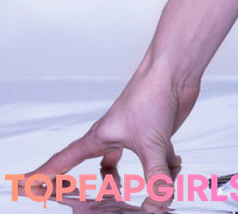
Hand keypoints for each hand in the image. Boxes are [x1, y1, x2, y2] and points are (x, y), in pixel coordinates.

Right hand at [28, 64, 198, 209]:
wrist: (175, 71)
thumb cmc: (151, 94)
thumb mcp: (151, 143)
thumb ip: (155, 175)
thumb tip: (159, 203)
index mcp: (100, 138)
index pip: (64, 160)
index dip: (46, 174)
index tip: (29, 185)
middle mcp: (116, 137)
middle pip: (102, 166)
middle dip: (101, 184)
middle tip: (93, 198)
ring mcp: (137, 135)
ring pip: (135, 165)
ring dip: (146, 178)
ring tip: (155, 192)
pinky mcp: (157, 132)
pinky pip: (159, 157)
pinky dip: (167, 166)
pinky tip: (176, 168)